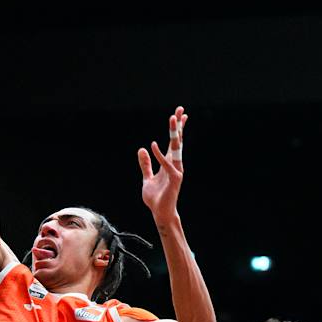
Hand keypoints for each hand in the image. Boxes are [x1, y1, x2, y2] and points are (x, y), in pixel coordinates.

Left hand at [138, 107, 185, 227]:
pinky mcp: (174, 179)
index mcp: (168, 163)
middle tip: (180, 109)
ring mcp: (176, 171)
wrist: (159, 212)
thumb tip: (142, 149)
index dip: (176, 129)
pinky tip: (153, 145)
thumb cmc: (155, 197)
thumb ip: (145, 164)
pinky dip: (159, 155)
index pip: (173, 143)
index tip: (179, 115)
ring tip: (173, 118)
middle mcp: (174, 164)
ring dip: (174, 133)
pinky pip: (166, 164)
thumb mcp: (147, 178)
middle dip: (178, 125)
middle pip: (177, 141)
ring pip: (176, 148)